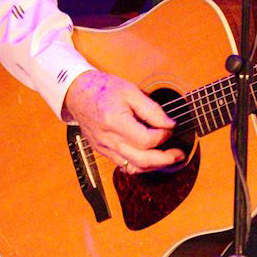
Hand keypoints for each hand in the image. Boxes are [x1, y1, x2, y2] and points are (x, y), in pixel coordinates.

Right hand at [61, 70, 183, 173]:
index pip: (145, 140)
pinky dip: (140, 165)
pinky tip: (152, 159)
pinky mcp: (102, 151)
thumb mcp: (130, 91)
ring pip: (133, 167)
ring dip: (155, 166)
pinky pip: (124, 165)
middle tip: (180, 154)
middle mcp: (107, 139)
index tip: (170, 128)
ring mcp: (103, 147)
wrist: (77, 93)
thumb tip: (170, 124)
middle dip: (165, 159)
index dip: (163, 136)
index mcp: (114, 122)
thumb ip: (152, 109)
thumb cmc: (103, 88)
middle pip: (141, 159)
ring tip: (170, 159)